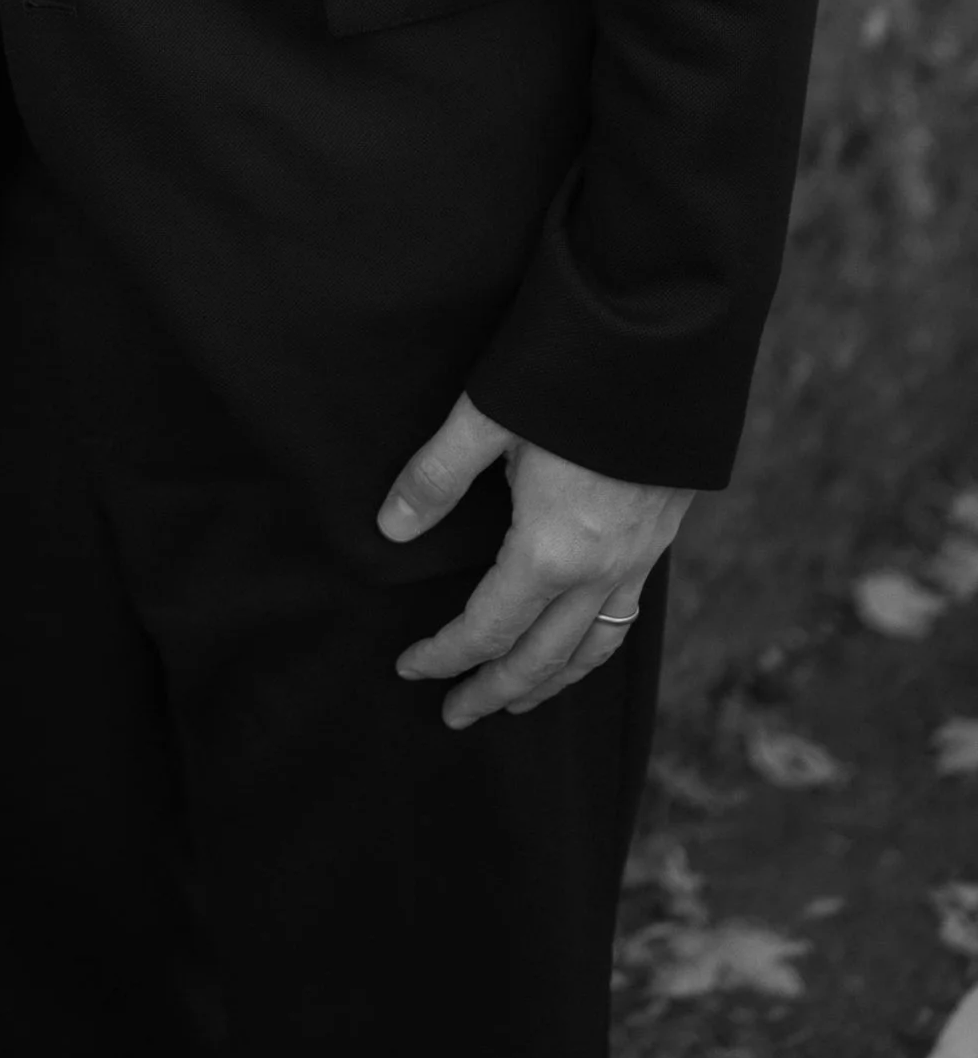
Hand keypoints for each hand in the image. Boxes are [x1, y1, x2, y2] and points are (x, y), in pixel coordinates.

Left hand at [377, 391, 691, 729]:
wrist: (666, 342)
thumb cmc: (569, 373)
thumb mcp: (486, 417)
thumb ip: (435, 477)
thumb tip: (390, 530)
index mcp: (551, 550)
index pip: (488, 628)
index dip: (445, 655)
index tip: (410, 669)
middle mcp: (601, 570)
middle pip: (543, 658)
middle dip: (496, 690)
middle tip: (455, 714)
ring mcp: (639, 558)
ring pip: (593, 647)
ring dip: (552, 681)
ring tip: (517, 700)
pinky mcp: (661, 537)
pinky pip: (626, 617)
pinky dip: (594, 646)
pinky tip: (580, 640)